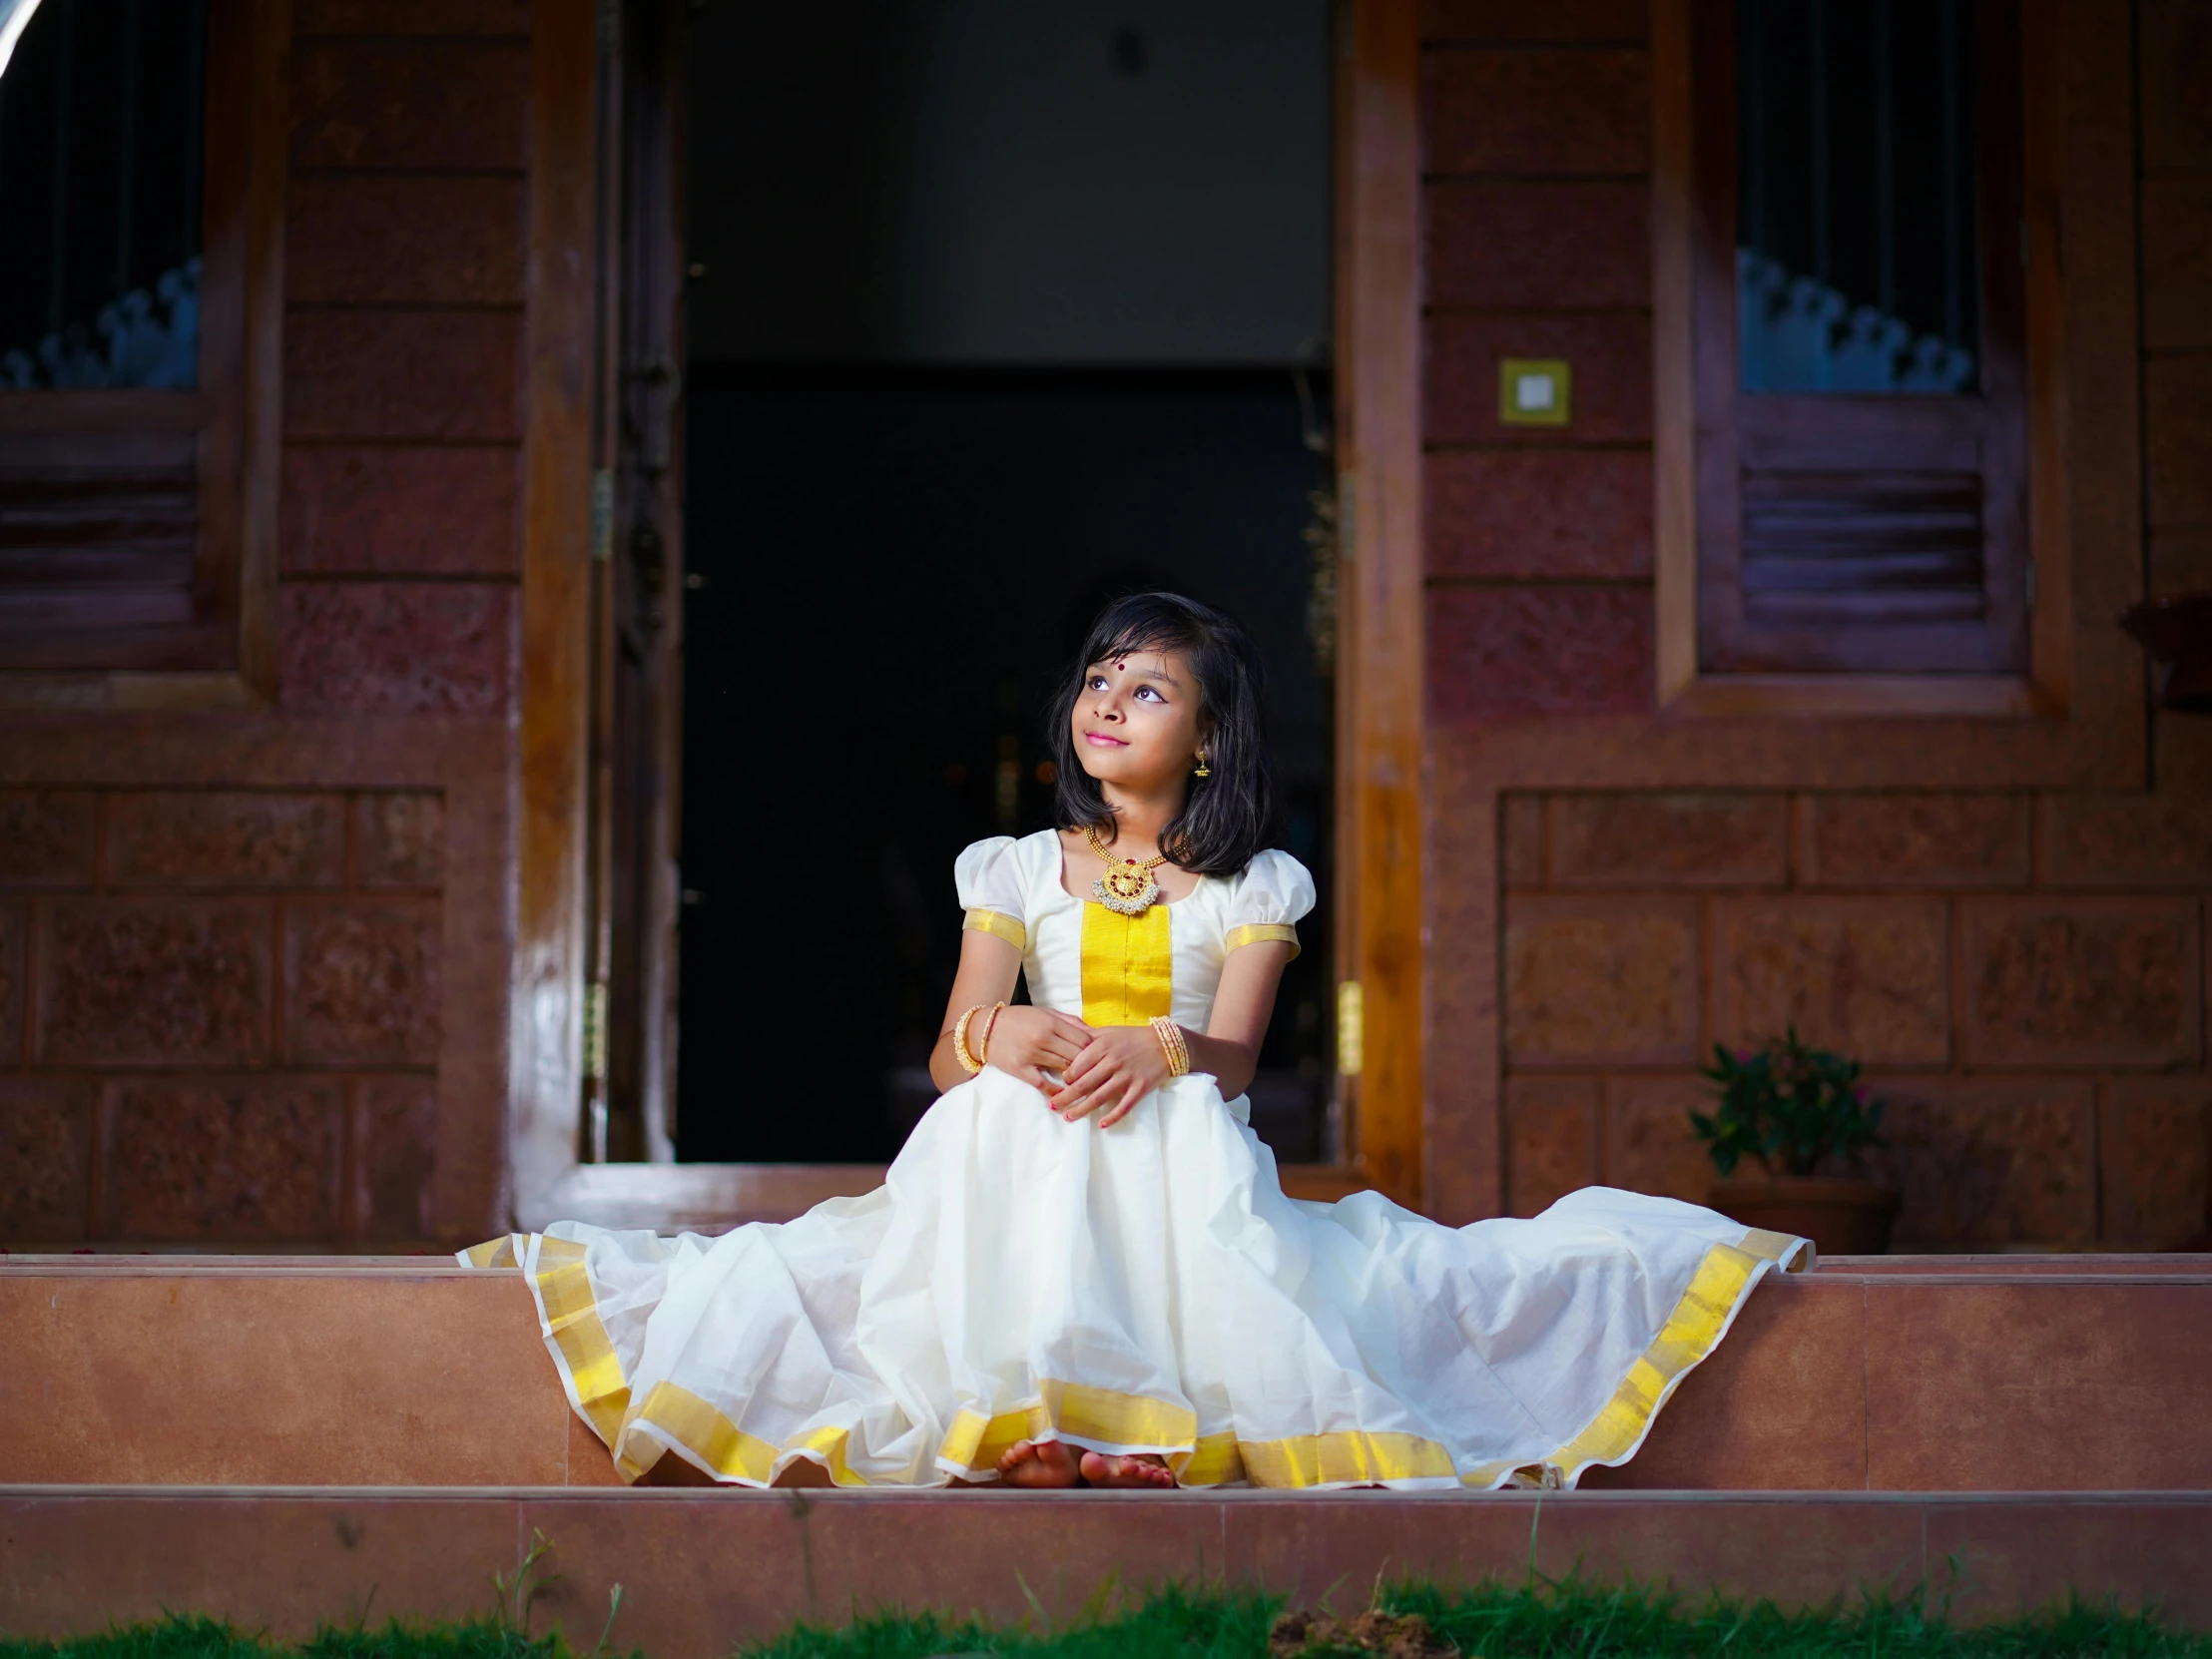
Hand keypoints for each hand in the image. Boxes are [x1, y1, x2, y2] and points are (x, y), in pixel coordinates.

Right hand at [983, 1006, 1093, 1091]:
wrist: (985, 1028)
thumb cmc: (1019, 1019)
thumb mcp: (1046, 1013)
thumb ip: (1070, 1022)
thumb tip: (1095, 1033)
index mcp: (1051, 1022)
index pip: (1084, 1040)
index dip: (1095, 1050)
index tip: (1099, 1057)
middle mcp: (1043, 1038)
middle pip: (1077, 1056)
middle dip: (1088, 1065)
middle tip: (1095, 1073)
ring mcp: (1032, 1054)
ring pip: (1064, 1069)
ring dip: (1075, 1078)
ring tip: (1083, 1083)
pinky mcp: (1020, 1069)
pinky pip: (1043, 1084)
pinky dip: (1055, 1091)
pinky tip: (1063, 1095)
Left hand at [1050, 1025, 1173, 1127]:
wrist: (1166, 1044)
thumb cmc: (1133, 1037)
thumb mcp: (1109, 1031)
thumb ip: (1087, 1036)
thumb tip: (1065, 1037)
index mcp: (1103, 1046)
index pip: (1077, 1065)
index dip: (1066, 1078)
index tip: (1059, 1085)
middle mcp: (1113, 1061)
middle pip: (1084, 1085)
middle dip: (1066, 1098)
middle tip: (1053, 1106)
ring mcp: (1127, 1076)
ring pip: (1099, 1098)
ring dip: (1082, 1110)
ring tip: (1069, 1117)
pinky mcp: (1140, 1088)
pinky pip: (1123, 1107)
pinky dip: (1112, 1117)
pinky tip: (1101, 1124)